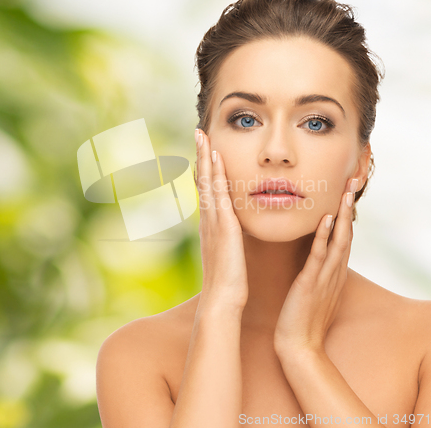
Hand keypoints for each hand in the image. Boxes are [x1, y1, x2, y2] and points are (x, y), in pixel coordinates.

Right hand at [195, 129, 248, 309]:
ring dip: (205, 157)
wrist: (222, 298)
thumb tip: (230, 230)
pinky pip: (218, 193)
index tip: (206, 149)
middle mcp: (208, 218)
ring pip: (207, 182)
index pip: (207, 190)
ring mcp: (213, 220)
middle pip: (203, 180)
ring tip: (203, 135)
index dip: (205, 168)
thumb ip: (227, 238)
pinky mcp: (222, 224)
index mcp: (211, 224)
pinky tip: (216, 156)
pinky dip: (215, 173)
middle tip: (199, 133)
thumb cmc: (228, 279)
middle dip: (201, 155)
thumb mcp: (226, 253)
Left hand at [273, 178, 358, 358]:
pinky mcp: (311, 283)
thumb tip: (314, 255)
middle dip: (349, 206)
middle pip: (346, 232)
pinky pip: (319, 256)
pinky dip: (324, 236)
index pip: (343, 236)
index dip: (346, 213)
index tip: (346, 190)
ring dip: (342, 215)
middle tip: (353, 181)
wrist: (299, 345)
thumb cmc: (302, 316)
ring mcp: (325, 277)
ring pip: (338, 240)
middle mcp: (334, 271)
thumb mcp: (314, 289)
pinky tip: (326, 219)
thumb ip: (317, 271)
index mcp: (333, 271)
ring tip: (345, 191)